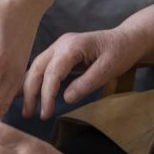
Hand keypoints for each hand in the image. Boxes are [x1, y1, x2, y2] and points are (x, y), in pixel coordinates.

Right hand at [22, 29, 142, 120]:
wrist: (127, 38)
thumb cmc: (121, 52)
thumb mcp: (109, 69)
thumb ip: (87, 83)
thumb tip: (66, 99)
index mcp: (72, 46)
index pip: (52, 72)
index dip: (47, 95)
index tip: (45, 114)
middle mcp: (61, 44)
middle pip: (37, 68)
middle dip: (30, 92)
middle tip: (28, 114)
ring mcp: (59, 46)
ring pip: (36, 66)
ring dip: (29, 87)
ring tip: (26, 109)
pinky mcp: (60, 52)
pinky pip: (42, 66)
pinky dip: (34, 80)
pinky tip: (27, 92)